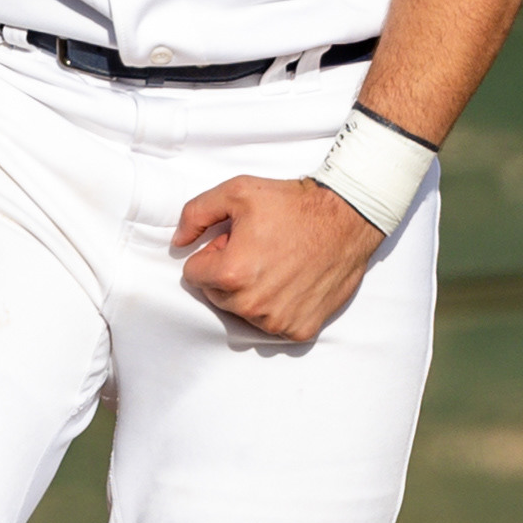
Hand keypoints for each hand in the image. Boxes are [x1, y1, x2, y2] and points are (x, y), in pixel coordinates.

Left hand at [174, 175, 384, 341]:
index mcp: (231, 273)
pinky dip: (278, 307)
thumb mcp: (237, 192)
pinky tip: (292, 281)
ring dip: (252, 291)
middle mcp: (252, 305)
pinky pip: (272, 325)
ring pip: (243, 312)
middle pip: (216, 296)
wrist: (345, 219)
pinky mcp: (300, 330)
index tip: (235, 240)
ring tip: (276, 262)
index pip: (194, 274)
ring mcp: (277, 322)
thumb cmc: (291, 204)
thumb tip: (178, 242)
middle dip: (229, 274)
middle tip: (257, 249)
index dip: (213, 252)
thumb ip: (196, 214)